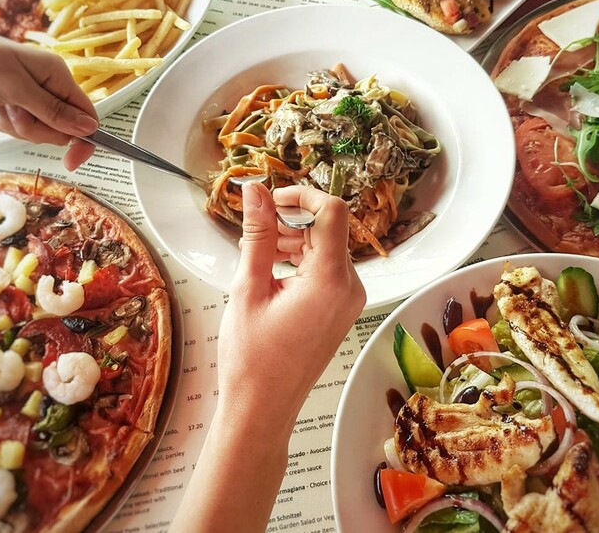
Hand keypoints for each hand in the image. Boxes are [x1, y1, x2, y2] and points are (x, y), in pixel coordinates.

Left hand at [0, 9, 97, 169]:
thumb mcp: (14, 88)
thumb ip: (53, 111)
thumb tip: (90, 129)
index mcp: (57, 73)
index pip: (86, 114)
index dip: (82, 139)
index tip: (71, 162)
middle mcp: (47, 83)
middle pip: (60, 127)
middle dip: (34, 128)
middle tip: (12, 109)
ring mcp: (28, 94)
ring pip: (36, 130)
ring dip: (13, 125)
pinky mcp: (10, 102)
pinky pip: (16, 128)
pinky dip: (1, 122)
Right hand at [217, 183, 365, 423]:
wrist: (262, 408)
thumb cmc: (252, 358)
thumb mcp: (248, 288)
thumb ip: (257, 234)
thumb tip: (256, 191)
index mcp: (331, 280)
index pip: (333, 211)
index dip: (303, 195)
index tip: (272, 199)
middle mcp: (350, 288)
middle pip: (329, 229)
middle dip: (293, 221)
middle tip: (256, 228)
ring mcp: (349, 300)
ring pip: (326, 248)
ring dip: (295, 241)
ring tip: (258, 253)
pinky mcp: (341, 309)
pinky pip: (326, 270)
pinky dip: (301, 261)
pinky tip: (271, 270)